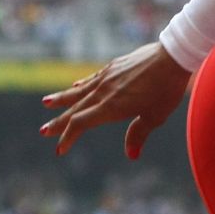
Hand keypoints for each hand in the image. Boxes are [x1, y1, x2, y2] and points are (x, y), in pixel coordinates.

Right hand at [41, 42, 192, 157]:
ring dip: (62, 99)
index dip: (68, 137)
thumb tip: (131, 155)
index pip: (81, 124)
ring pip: (78, 91)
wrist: (171, 58)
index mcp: (111, 107)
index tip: (60, 149)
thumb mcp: (155, 117)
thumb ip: (139, 134)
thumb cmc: (166, 90)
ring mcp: (106, 77)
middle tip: (43, 132)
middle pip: (75, 109)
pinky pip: (90, 79)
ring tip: (47, 103)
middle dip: (59, 122)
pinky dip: (80, 85)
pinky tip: (74, 86)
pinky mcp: (112, 67)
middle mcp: (103, 92)